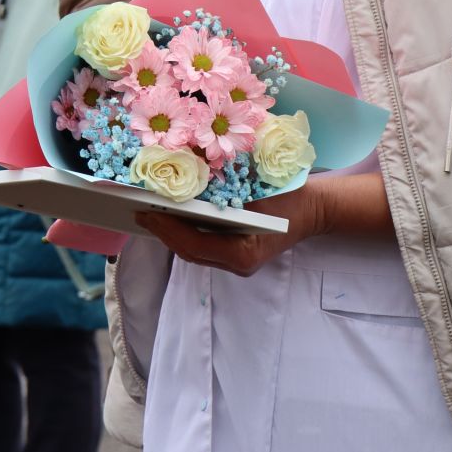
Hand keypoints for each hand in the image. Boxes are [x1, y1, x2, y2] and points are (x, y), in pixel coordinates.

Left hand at [135, 180, 329, 276]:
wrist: (314, 207)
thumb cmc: (287, 195)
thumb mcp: (255, 188)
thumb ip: (221, 194)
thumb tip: (180, 187)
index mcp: (244, 252)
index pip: (194, 245)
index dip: (167, 229)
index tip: (145, 213)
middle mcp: (239, 264)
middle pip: (189, 252)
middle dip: (162, 233)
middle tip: (137, 213)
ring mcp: (238, 264)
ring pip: (193, 253)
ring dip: (170, 235)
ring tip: (148, 215)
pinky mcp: (237, 256)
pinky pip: (204, 248)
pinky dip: (185, 234)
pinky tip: (170, 219)